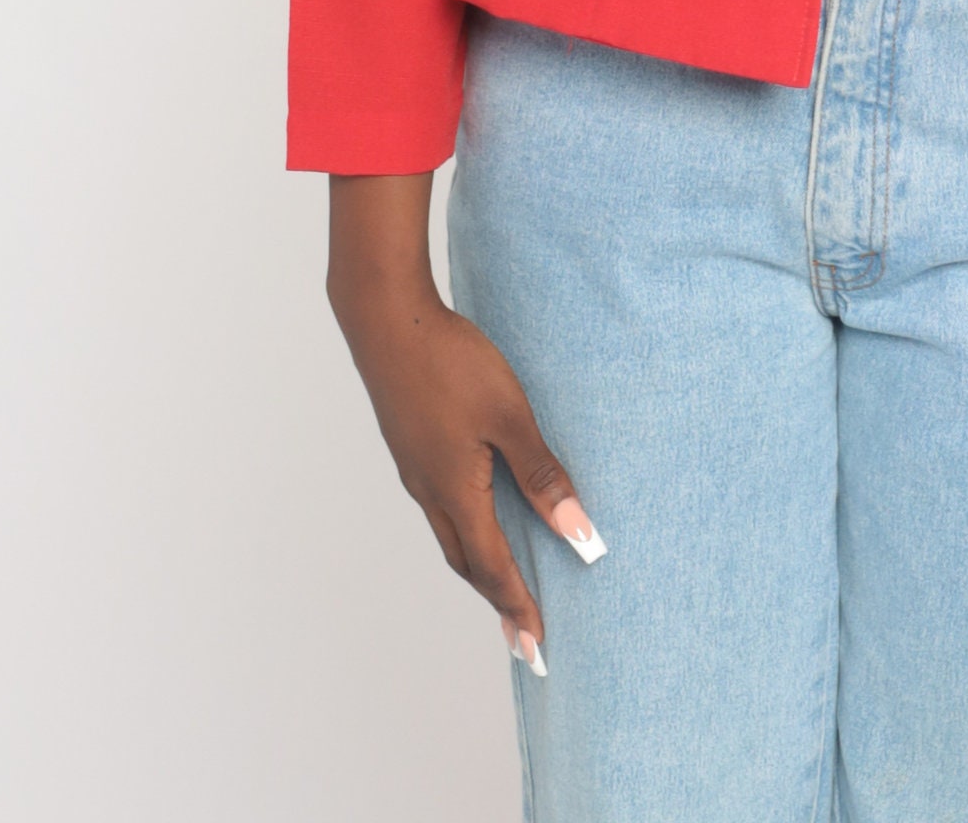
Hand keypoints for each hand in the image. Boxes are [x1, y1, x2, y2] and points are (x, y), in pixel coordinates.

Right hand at [327, 176, 604, 675]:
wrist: (388, 320)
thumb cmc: (452, 363)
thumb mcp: (511, 416)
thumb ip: (544, 475)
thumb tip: (579, 534)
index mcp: (455, 491)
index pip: (494, 568)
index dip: (519, 607)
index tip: (538, 646)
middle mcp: (430, 491)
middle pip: (468, 562)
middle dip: (498, 601)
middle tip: (524, 635)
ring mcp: (416, 470)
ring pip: (451, 535)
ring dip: (481, 567)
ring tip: (507, 587)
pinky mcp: (412, 448)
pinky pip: (443, 508)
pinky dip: (468, 531)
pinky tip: (482, 516)